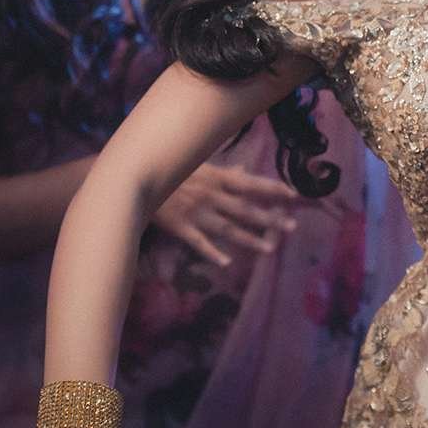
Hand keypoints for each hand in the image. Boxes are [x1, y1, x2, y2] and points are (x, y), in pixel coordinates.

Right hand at [152, 162, 295, 266]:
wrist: (135, 178)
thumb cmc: (170, 169)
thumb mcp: (198, 165)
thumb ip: (223, 171)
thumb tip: (244, 171)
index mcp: (216, 177)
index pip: (250, 183)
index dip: (272, 189)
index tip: (292, 195)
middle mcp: (211, 195)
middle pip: (245, 209)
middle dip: (270, 218)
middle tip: (292, 227)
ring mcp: (196, 212)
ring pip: (228, 229)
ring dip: (250, 239)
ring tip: (270, 249)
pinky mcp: (181, 227)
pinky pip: (199, 242)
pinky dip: (212, 253)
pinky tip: (226, 263)